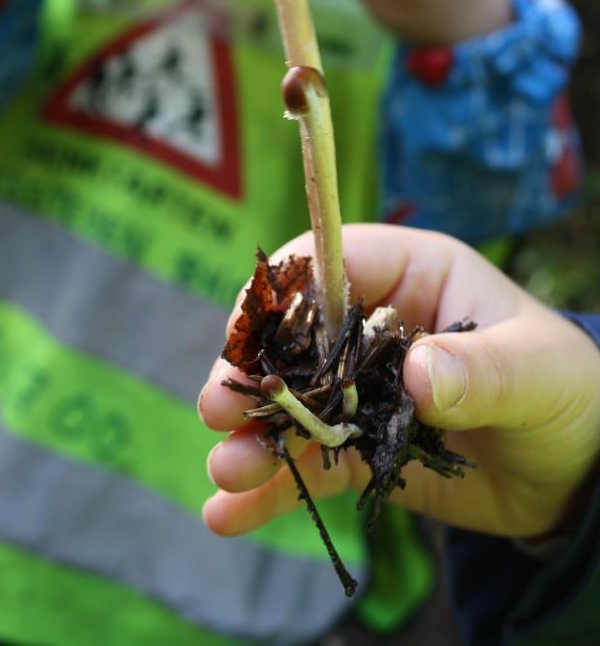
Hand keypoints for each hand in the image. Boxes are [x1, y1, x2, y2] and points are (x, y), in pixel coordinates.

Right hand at [199, 225, 599, 539]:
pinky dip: (272, 488)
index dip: (279, 296)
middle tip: (216, 410)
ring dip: (253, 436)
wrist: (582, 468)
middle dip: (251, 373)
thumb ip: (481, 372)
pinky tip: (229, 514)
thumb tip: (416, 372)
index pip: (327, 264)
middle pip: (293, 339)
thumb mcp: (538, 372)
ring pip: (293, 407)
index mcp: (411, 275)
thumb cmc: (570, 389)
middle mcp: (374, 327)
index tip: (245, 339)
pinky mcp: (361, 447)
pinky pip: (310, 463)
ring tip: (225, 473)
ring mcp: (363, 390)